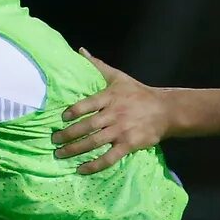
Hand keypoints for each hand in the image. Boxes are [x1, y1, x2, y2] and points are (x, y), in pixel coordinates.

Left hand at [54, 55, 169, 174]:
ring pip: (94, 142)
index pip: (87, 104)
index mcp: (110, 97)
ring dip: (75, 150)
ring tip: (60, 154)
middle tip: (54, 141)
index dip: (73, 112)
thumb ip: (97, 65)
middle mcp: (114, 114)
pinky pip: (109, 157)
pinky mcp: (128, 144)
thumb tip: (80, 50)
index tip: (61, 118)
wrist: (165, 110)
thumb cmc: (138, 93)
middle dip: (68, 135)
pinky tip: (81, 169)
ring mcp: (121, 130)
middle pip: (87, 126)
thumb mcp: (118, 77)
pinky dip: (94, 165)